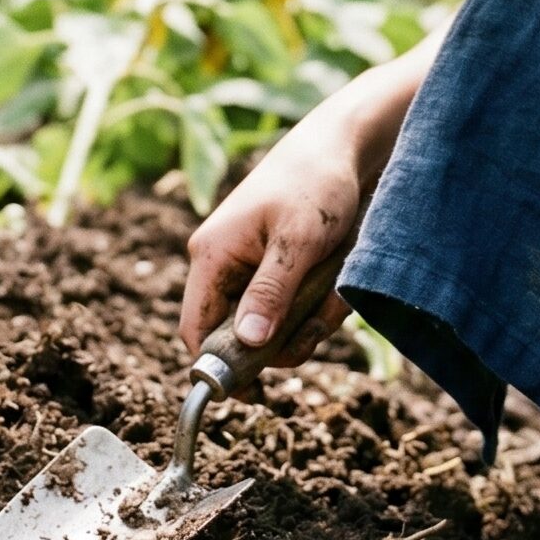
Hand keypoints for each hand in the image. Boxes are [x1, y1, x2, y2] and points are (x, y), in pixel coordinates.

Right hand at [178, 99, 365, 369]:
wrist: (344, 147)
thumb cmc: (316, 184)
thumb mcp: (298, 241)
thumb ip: (271, 292)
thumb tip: (247, 343)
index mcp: (212, 256)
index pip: (195, 330)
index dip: (220, 365)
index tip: (256, 391)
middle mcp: (222, 265)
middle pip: (238, 335)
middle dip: (282, 339)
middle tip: (317, 324)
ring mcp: (249, 267)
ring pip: (271, 324)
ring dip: (307, 320)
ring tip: (334, 288)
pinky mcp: (275, 268)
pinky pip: (291, 307)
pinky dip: (318, 303)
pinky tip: (337, 278)